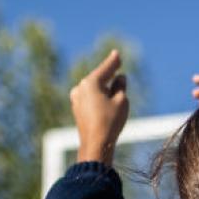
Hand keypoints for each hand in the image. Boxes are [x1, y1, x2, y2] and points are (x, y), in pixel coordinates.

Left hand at [71, 50, 129, 164]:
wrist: (95, 144)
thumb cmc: (110, 122)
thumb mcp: (121, 101)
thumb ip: (121, 86)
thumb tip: (120, 78)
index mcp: (91, 82)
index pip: (106, 68)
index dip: (114, 61)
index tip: (117, 53)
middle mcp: (80, 88)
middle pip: (99, 78)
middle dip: (109, 77)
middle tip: (118, 69)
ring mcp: (76, 99)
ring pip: (95, 89)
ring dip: (105, 89)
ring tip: (116, 95)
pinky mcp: (77, 109)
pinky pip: (90, 99)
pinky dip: (99, 98)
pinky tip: (106, 105)